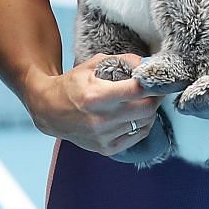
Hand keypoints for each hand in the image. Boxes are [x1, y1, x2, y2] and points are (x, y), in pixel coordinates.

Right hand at [25, 54, 161, 157]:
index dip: (154, 83)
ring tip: (142, 101)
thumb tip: (149, 63)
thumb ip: (124, 61)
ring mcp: (103, 136)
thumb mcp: (94, 64)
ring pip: (145, 123)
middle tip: (155, 89)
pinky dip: (142, 124)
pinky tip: (136, 115)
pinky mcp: (106, 148)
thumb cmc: (73, 84)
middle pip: (147, 109)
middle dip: (156, 97)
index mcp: (96, 95)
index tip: (158, 79)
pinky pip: (137, 136)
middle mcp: (100, 119)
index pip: (138, 90)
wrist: (50, 110)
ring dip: (149, 110)